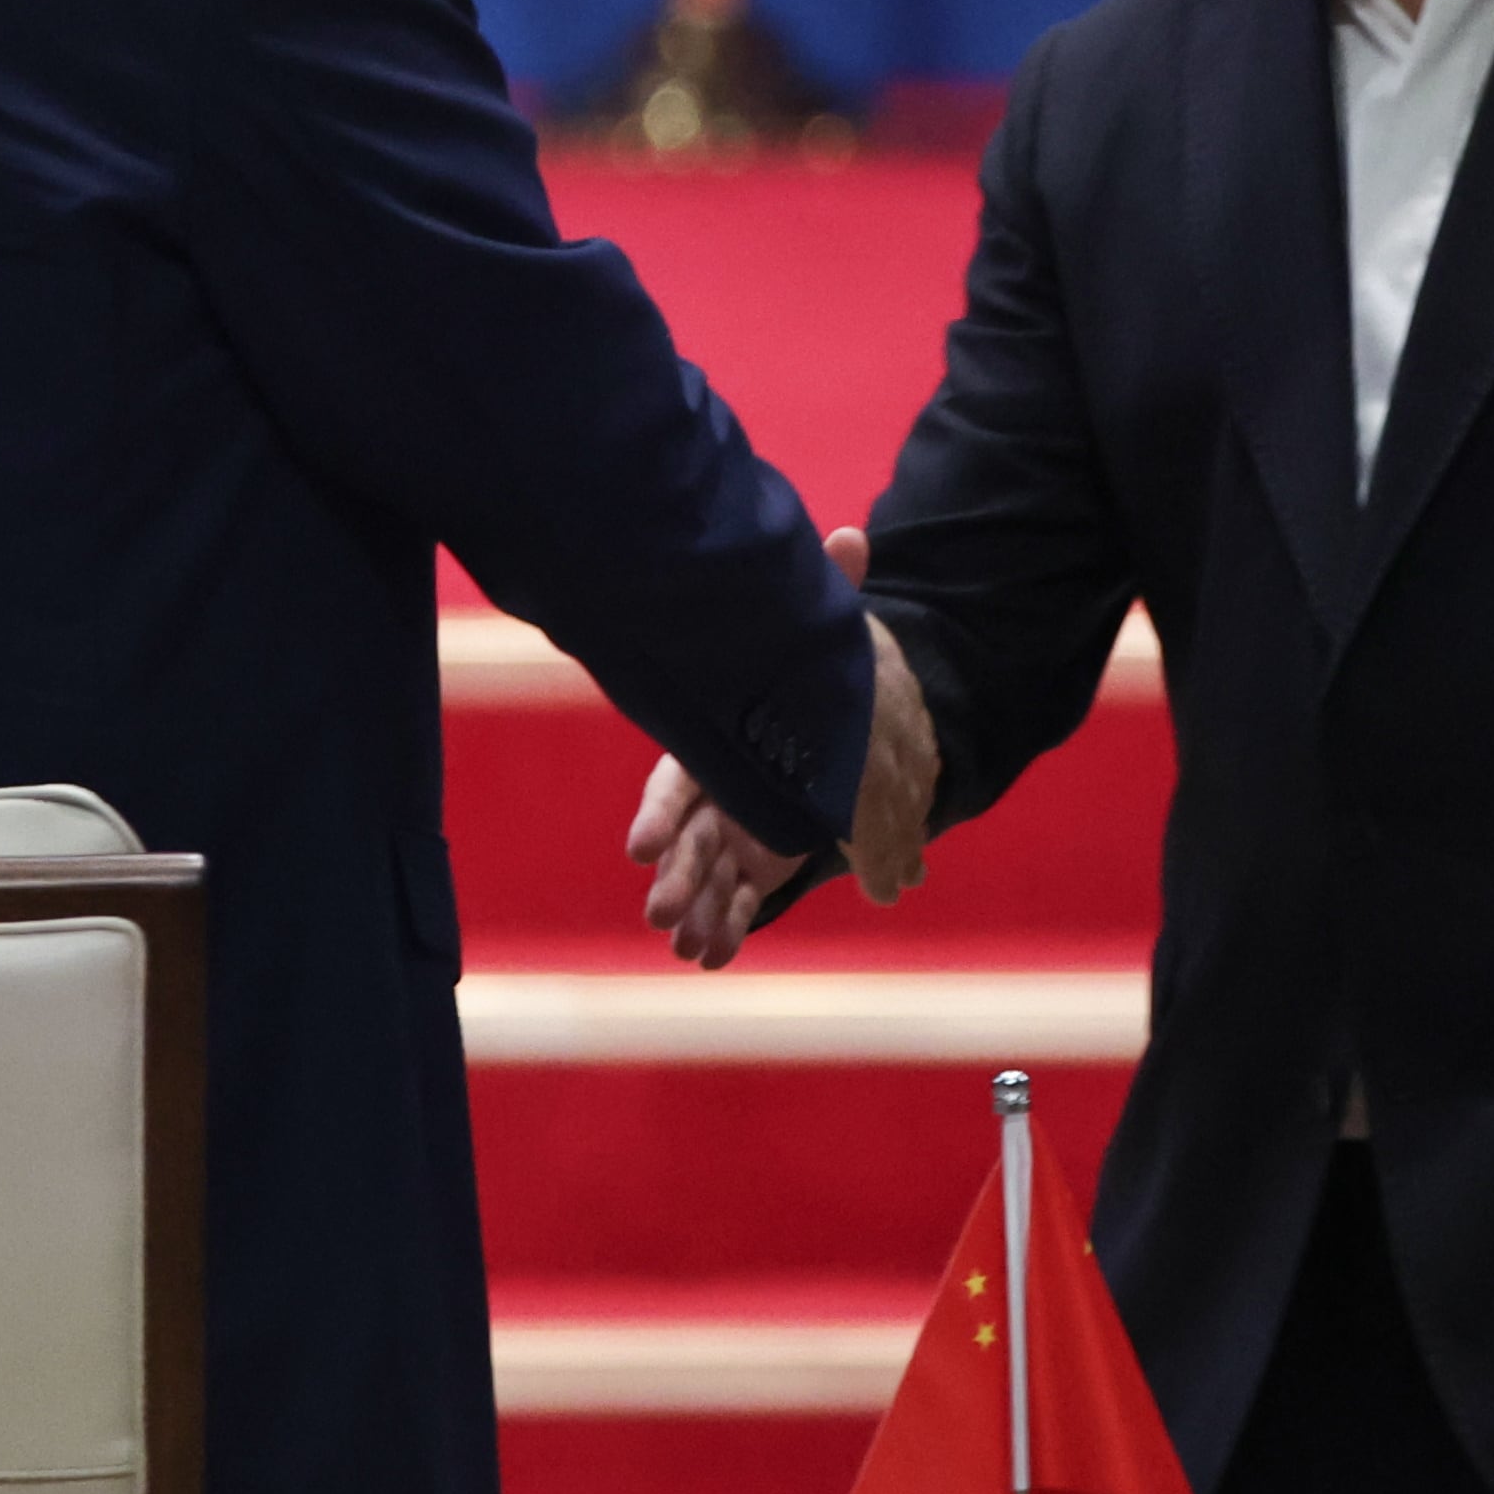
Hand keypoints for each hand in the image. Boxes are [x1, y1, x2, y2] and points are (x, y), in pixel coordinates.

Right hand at [624, 528, 938, 967]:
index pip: (675, 784)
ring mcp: (725, 829)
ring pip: (703, 875)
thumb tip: (852, 537)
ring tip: (684, 945)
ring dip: (695, 910)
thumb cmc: (798, 672)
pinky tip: (715, 957)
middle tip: (661, 914)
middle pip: (684, 840)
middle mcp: (709, 790)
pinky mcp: (749, 857)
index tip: (641, 849)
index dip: (659, 817)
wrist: (818, 717)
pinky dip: (724, 926)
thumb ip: (827, 591)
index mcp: (709, 743)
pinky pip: (733, 896)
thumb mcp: (814, 635)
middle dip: (674, 877)